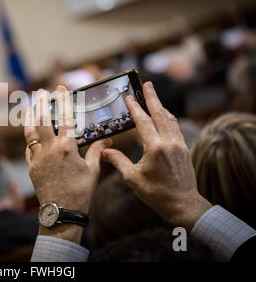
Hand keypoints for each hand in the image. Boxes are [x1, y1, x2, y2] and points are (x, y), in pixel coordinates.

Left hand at [24, 86, 111, 242]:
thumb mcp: (93, 171)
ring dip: (30, 116)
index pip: (65, 118)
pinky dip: (30, 138)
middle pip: (42, 120)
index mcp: (67, 148)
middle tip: (41, 91)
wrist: (62, 213)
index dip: (63, 101)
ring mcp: (38, 158)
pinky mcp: (31, 167)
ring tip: (30, 105)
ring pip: (30, 132)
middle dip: (41, 103)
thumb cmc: (81, 192)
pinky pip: (28, 148)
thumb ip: (97, 152)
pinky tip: (31, 133)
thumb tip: (107, 141)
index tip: (61, 88)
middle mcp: (50, 150)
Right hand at [102, 82, 211, 230]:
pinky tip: (164, 117)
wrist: (183, 204)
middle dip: (152, 97)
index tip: (129, 97)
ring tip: (154, 97)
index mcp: (155, 148)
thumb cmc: (156, 193)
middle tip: (147, 84)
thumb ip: (118, 161)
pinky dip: (168, 118)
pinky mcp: (184, 149)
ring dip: (161, 106)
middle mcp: (169, 142)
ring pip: (170, 119)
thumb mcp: (132, 178)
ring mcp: (179, 145)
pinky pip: (175, 128)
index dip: (135, 108)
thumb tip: (104, 152)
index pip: (144, 122)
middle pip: (160, 114)